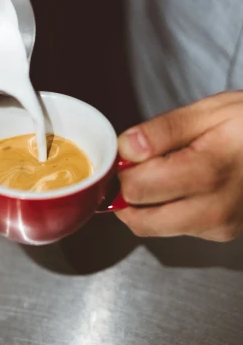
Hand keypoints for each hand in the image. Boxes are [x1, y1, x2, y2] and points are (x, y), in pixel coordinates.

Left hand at [116, 92, 242, 240]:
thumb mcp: (208, 112)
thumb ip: (163, 131)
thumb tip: (126, 147)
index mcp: (207, 173)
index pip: (137, 189)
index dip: (122, 171)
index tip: (126, 153)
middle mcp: (215, 209)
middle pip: (141, 220)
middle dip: (129, 194)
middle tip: (136, 165)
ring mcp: (221, 225)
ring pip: (157, 228)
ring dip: (148, 204)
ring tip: (164, 169)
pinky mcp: (224, 232)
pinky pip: (178, 228)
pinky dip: (168, 209)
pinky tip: (183, 183)